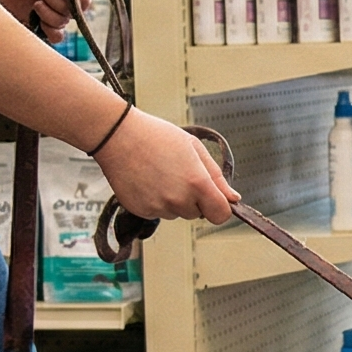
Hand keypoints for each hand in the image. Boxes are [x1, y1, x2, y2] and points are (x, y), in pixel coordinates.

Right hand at [95, 111, 237, 224]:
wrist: (118, 136)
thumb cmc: (157, 137)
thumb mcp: (194, 149)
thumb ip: (217, 177)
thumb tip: (233, 199)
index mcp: (197, 184)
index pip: (221, 215)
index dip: (220, 207)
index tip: (214, 197)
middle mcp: (178, 200)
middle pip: (198, 214)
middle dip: (194, 199)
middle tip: (178, 173)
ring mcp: (158, 207)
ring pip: (177, 213)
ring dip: (174, 200)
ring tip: (160, 174)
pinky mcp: (141, 211)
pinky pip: (158, 213)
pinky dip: (156, 201)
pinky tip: (148, 180)